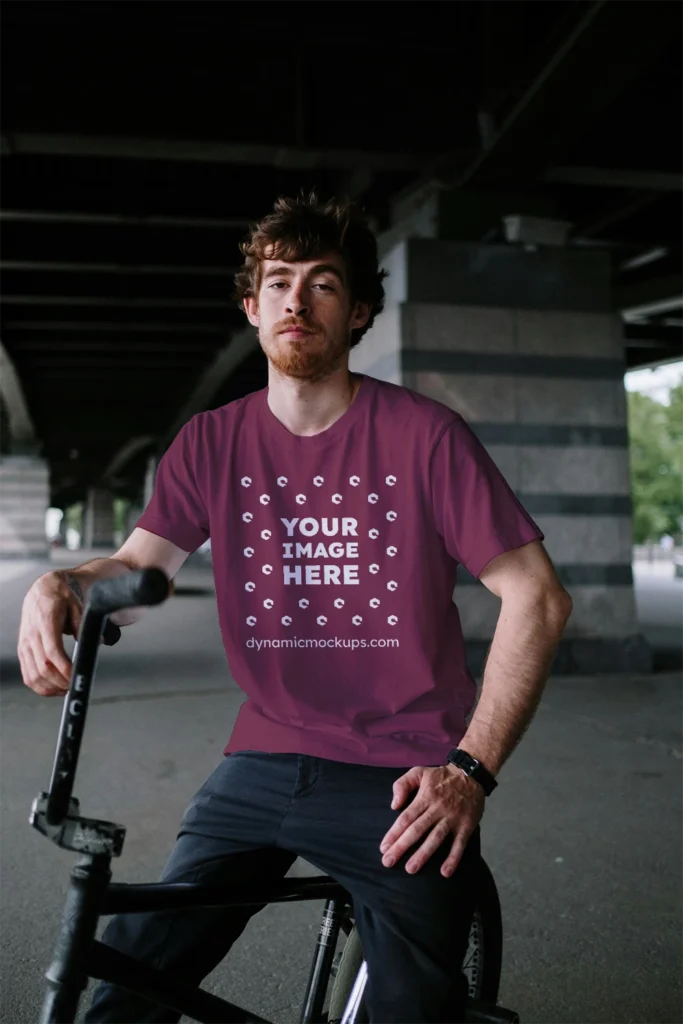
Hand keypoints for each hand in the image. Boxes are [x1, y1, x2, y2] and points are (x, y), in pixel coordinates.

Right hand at [18, 572, 80, 695]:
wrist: (43, 590)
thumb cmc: (61, 596)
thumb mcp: (77, 604)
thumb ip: (83, 625)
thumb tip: (97, 642)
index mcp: (46, 621)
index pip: (52, 652)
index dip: (64, 668)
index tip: (76, 676)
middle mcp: (31, 635)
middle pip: (43, 667)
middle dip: (60, 681)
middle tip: (75, 685)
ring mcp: (25, 644)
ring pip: (33, 675)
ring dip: (50, 687)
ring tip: (67, 688)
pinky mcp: (23, 651)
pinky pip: (27, 675)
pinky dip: (40, 686)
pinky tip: (53, 687)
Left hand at [379, 764, 485, 877]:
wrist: (471, 774)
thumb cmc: (441, 776)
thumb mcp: (419, 772)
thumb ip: (402, 785)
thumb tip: (394, 805)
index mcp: (424, 797)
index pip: (406, 817)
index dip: (394, 833)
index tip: (383, 848)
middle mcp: (437, 809)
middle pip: (417, 830)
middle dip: (402, 847)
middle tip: (388, 862)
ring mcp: (452, 818)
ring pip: (436, 838)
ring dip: (423, 854)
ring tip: (411, 869)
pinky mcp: (466, 825)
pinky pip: (460, 844)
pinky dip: (453, 858)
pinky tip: (445, 872)